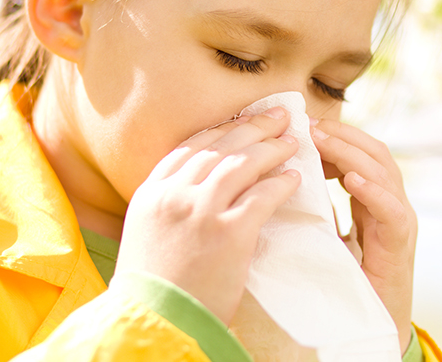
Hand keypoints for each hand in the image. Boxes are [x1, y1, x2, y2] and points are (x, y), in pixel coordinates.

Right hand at [115, 108, 300, 324]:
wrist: (154, 324)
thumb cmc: (154, 284)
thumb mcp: (147, 232)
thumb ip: (170, 202)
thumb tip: (202, 181)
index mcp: (152, 192)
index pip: (192, 146)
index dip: (223, 129)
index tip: (244, 119)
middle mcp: (174, 194)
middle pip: (221, 146)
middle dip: (253, 127)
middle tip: (279, 117)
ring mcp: (201, 211)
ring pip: (243, 164)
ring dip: (271, 148)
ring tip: (292, 143)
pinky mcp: (229, 234)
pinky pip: (262, 197)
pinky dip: (281, 184)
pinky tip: (294, 179)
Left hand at [311, 119, 416, 354]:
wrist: (372, 322)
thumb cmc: (348, 277)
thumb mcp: (328, 233)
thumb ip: (318, 208)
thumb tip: (284, 181)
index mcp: (374, 198)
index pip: (361, 153)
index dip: (337, 136)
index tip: (305, 127)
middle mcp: (391, 202)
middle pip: (376, 153)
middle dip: (343, 135)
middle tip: (310, 126)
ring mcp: (400, 220)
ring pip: (385, 173)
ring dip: (352, 154)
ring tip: (323, 142)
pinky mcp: (400, 244)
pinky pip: (392, 211)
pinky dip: (373, 191)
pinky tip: (352, 181)